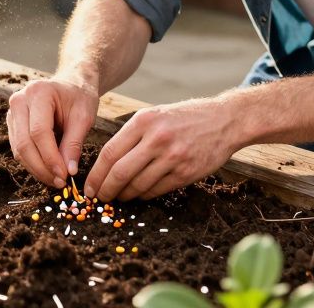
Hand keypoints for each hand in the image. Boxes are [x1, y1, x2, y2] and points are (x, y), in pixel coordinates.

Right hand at [7, 76, 99, 187]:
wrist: (72, 84)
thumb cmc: (80, 97)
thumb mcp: (83, 117)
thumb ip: (74, 144)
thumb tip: (68, 172)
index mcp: (39, 93)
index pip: (39, 132)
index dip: (50, 157)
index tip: (64, 175)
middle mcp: (20, 100)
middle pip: (25, 143)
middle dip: (42, 167)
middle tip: (60, 182)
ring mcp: (13, 111)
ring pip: (19, 149)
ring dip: (36, 169)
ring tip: (56, 179)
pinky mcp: (13, 123)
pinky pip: (18, 148)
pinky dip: (32, 163)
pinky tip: (48, 170)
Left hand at [83, 96, 244, 201]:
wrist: (224, 120)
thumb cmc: (184, 118)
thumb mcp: (155, 115)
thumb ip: (132, 135)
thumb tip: (107, 163)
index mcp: (144, 121)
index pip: (110, 153)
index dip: (96, 174)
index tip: (89, 186)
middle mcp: (157, 139)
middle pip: (120, 172)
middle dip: (106, 189)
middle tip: (100, 198)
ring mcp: (173, 157)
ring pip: (138, 185)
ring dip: (125, 195)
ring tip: (120, 196)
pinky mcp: (186, 173)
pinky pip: (157, 190)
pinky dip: (145, 195)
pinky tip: (140, 193)